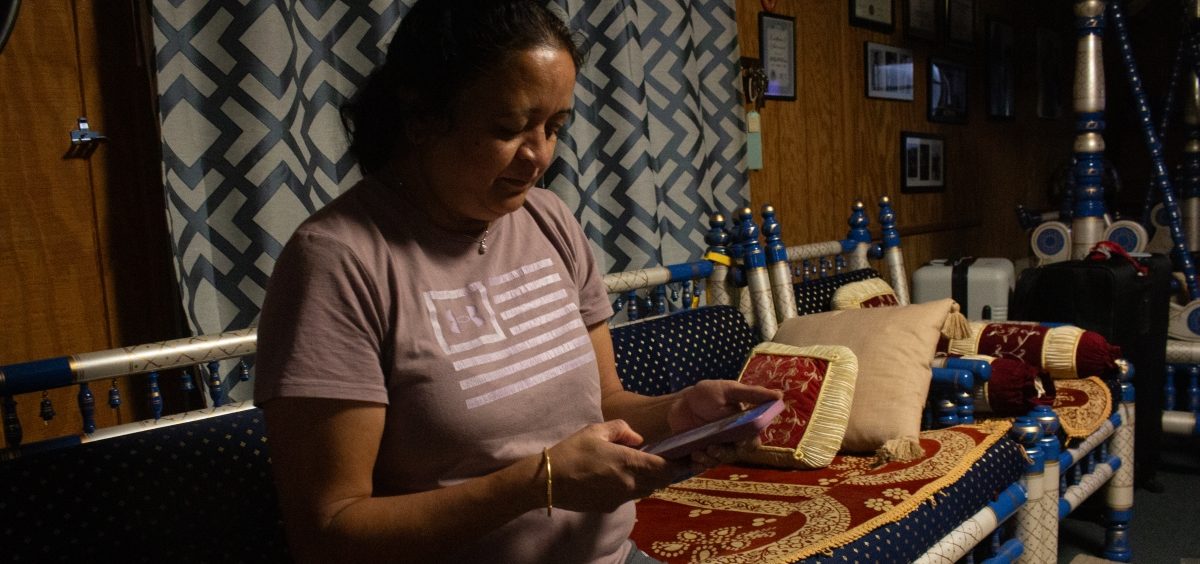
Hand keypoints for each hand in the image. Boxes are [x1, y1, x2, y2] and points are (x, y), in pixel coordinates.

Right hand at [546, 420, 675, 512]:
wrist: (548, 481)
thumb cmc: (572, 451)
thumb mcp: (596, 430)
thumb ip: (622, 430)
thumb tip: (639, 440)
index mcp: (629, 463)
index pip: (665, 467)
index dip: (678, 463)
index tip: (685, 457)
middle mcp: (629, 484)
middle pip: (659, 481)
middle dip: (665, 472)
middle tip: (666, 461)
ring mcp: (620, 498)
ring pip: (646, 491)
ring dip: (649, 480)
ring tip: (642, 468)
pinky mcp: (610, 507)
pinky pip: (629, 497)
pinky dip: (631, 488)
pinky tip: (618, 478)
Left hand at [665, 380, 782, 471]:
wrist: (680, 402)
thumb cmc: (708, 394)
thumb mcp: (729, 390)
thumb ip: (753, 394)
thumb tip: (779, 395)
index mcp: (743, 426)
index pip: (752, 442)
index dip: (748, 444)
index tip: (739, 443)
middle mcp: (732, 440)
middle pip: (735, 455)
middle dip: (725, 453)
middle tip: (712, 447)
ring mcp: (716, 448)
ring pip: (719, 461)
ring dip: (709, 459)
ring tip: (698, 451)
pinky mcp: (701, 454)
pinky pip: (703, 466)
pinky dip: (698, 463)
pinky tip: (692, 454)